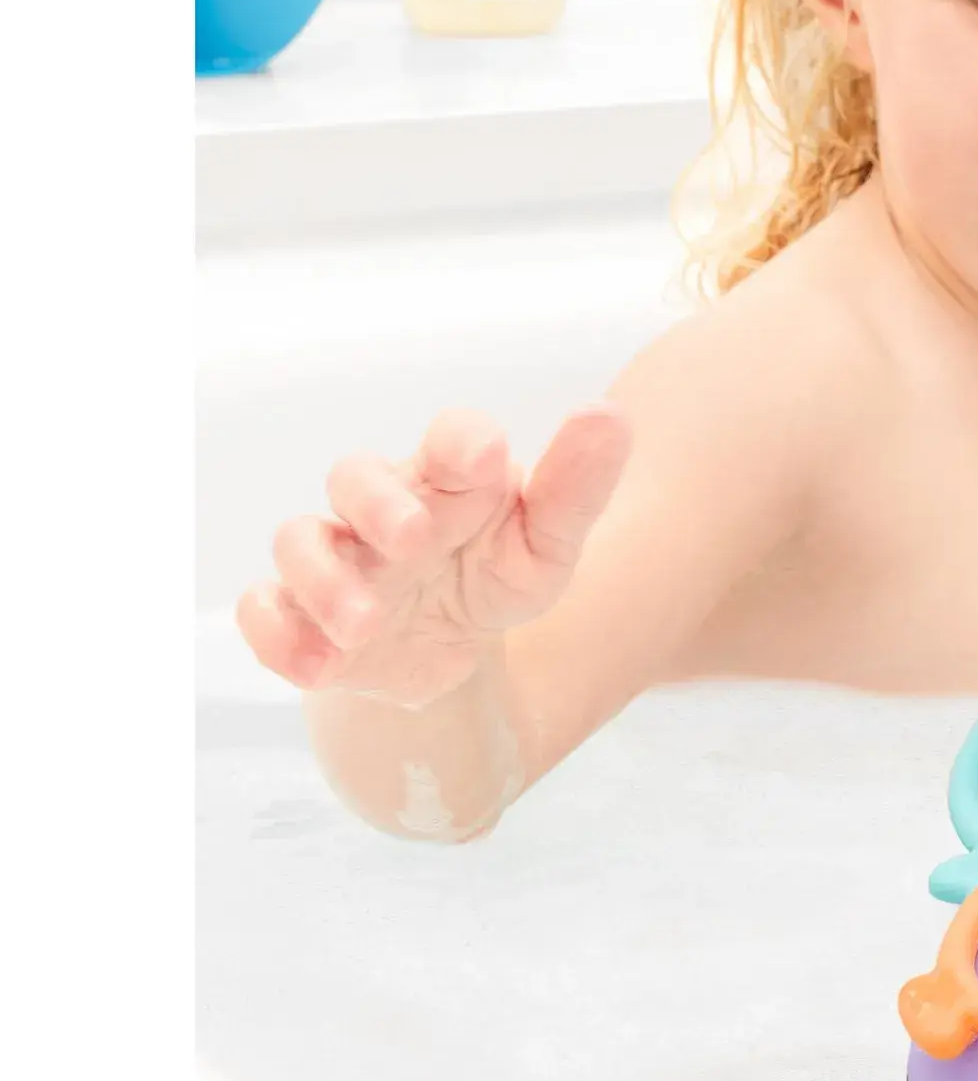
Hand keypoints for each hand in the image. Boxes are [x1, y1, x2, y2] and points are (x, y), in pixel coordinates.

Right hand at [236, 404, 632, 708]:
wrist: (450, 652)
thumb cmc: (498, 575)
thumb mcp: (547, 546)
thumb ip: (576, 490)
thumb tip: (609, 416)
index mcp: (451, 478)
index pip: (452, 440)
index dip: (462, 441)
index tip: (485, 457)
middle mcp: (384, 506)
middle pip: (355, 477)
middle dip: (378, 505)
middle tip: (413, 540)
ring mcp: (337, 557)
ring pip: (301, 543)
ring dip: (326, 580)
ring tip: (365, 624)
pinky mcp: (302, 614)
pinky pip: (264, 611)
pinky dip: (280, 635)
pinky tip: (317, 664)